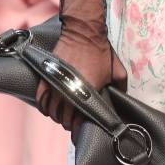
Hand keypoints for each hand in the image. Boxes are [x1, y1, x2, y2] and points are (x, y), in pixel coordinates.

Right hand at [36, 0, 126, 133]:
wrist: (84, 32)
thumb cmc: (102, 52)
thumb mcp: (117, 71)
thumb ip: (121, 88)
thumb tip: (122, 100)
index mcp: (89, 93)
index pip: (81, 120)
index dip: (80, 129)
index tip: (81, 132)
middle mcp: (70, 92)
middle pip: (65, 118)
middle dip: (69, 124)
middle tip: (72, 124)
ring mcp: (56, 85)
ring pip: (52, 111)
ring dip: (57, 117)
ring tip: (62, 117)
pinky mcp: (47, 78)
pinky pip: (41, 100)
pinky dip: (44, 107)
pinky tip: (49, 110)